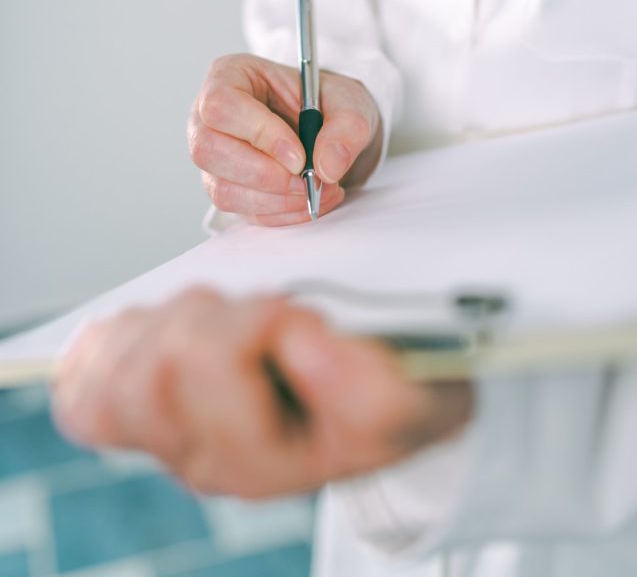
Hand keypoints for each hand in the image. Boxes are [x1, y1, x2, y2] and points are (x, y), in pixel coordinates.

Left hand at [52, 289, 471, 497]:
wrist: (372, 407)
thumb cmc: (388, 394)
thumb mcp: (415, 395)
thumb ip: (376, 385)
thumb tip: (302, 345)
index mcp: (267, 459)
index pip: (206, 364)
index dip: (257, 318)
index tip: (302, 320)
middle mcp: (205, 459)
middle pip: (149, 373)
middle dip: (207, 315)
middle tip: (256, 314)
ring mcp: (165, 439)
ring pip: (112, 375)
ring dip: (165, 322)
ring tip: (218, 320)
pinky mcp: (136, 414)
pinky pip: (83, 386)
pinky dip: (110, 345)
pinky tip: (155, 334)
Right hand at [188, 54, 381, 224]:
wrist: (329, 129)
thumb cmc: (327, 103)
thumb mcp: (349, 101)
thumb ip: (346, 127)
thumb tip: (327, 166)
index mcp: (230, 76)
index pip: (221, 106)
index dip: (258, 134)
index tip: (299, 155)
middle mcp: (208, 117)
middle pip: (207, 150)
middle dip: (265, 174)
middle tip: (308, 179)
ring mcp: (214, 157)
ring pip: (222, 189)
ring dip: (276, 199)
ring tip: (316, 189)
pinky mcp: (227, 188)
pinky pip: (243, 211)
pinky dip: (280, 212)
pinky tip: (308, 200)